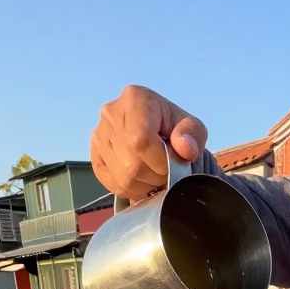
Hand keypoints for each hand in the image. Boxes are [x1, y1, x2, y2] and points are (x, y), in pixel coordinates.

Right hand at [91, 85, 207, 201]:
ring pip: (123, 178)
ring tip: (156, 174)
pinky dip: (132, 189)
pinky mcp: (95, 156)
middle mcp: (110, 114)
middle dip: (156, 176)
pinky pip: (112, 184)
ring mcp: (98, 136)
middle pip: (132, 163)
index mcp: (135, 99)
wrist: (159, 131)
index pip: (141, 140)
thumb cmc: (177, 129)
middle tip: (167, 172)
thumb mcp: (194, 127)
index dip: (160, 162)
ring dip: (146, 185)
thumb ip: (193, 135)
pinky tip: (143, 180)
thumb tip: (185, 149)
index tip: (175, 165)